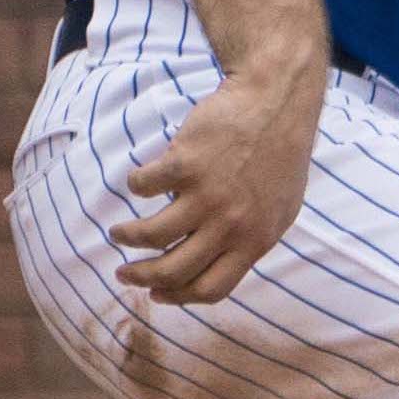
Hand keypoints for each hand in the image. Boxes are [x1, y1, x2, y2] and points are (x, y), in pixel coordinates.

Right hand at [107, 64, 322, 303]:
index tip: (156, 293)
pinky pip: (143, 188)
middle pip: (172, 270)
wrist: (278, 102)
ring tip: (118, 232)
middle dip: (140, 278)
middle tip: (124, 273)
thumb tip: (218, 267)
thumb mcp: (280, 209)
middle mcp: (230, 224)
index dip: (177, 297)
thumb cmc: (280, 156)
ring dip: (127, 237)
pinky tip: (139, 181)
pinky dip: (135, 185)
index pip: (211, 289)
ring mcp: (207, 195)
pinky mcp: (186, 164)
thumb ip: (251, 239)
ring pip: (150, 236)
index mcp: (256, 240)